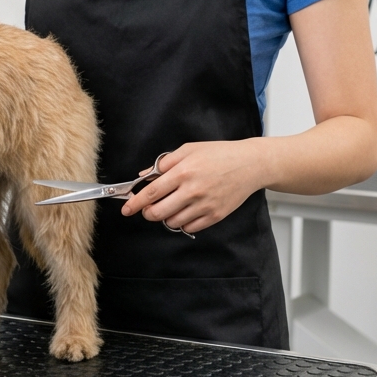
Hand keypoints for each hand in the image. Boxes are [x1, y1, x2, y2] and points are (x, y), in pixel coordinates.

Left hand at [121, 139, 264, 233]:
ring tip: (170, 206)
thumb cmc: (219, 154)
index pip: (151, 193)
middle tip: (147, 208)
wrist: (249, 164)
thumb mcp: (189, 149)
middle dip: (147, 213)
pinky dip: (182, 222)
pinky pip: (189, 227)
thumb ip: (164, 163)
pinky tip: (184, 211)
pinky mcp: (215, 216)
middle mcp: (192, 191)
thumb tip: (144, 176)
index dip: (134, 203)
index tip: (126, 208)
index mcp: (183, 172)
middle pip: (157, 212)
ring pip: (172, 222)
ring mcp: (204, 205)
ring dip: (165, 217)